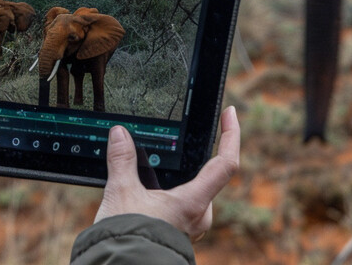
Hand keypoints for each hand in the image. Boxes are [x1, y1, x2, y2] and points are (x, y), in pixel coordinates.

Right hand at [95, 105, 239, 239]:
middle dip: (197, 154)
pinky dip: (172, 190)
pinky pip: (182, 204)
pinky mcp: (178, 234)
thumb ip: (122, 160)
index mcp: (193, 202)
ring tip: (157, 161)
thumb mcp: (122, 193)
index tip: (229, 113)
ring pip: (194, 191)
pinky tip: (150, 187)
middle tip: (184, 134)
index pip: (226, 163)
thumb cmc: (128, 239)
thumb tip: (120, 134)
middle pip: (209, 175)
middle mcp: (198, 216)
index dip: (231, 134)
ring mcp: (190, 227)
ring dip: (181, 175)